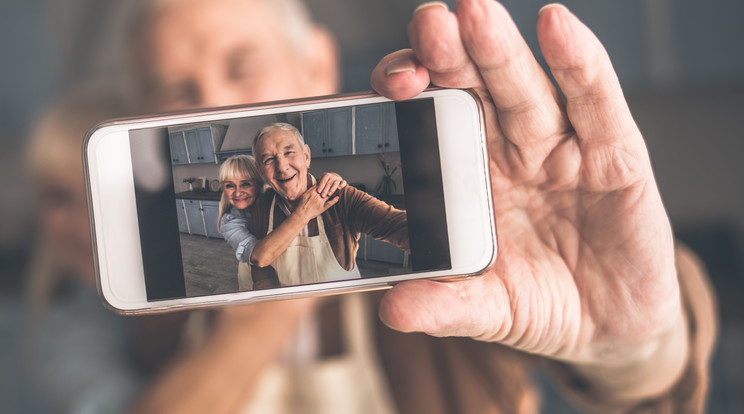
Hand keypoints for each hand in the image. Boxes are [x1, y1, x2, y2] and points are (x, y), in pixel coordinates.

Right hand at [294, 184, 338, 222]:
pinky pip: (330, 203)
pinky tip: (338, 197)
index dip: (325, 182)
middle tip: (334, 181)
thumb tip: (316, 184)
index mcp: (312, 192)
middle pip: (325, 189)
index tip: (328, 179)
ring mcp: (320, 202)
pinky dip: (334, 200)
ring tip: (337, 187)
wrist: (301, 214)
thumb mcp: (304, 195)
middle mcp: (317, 196)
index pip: (320, 185)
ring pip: (328, 194)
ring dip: (333, 191)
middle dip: (330, 185)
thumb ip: (310, 189)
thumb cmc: (302, 204)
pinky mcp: (323, 207)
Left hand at [316, 172, 346, 196]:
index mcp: (327, 175)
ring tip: (329, 194)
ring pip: (336, 183)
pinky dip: (342, 185)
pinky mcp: (343, 181)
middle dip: (325, 189)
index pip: (323, 180)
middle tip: (322, 195)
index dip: (321, 186)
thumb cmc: (325, 181)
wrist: (333, 177)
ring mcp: (338, 178)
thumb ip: (319, 183)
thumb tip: (314, 186)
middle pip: (329, 182)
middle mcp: (333, 175)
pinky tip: (339, 188)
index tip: (318, 191)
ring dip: (332, 189)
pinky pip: (344, 182)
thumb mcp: (321, 180)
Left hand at [372, 0, 682, 395]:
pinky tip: (558, 30)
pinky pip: (597, 106)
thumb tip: (392, 310)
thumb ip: (446, 305)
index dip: (412, 95)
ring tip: (476, 14)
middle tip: (431, 23)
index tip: (394, 85)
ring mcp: (562, 149)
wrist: (612, 326)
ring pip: (527, 89)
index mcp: (469, 177)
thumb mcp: (490, 309)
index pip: (432, 119)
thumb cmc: (543, 303)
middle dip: (451, 55)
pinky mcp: (615, 158)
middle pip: (475, 89)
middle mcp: (511, 151)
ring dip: (500, 50)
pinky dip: (580, 67)